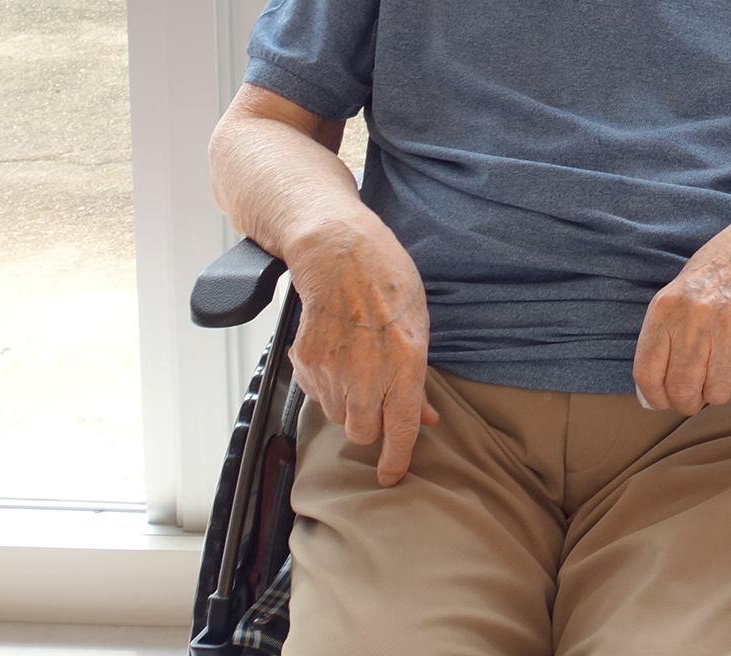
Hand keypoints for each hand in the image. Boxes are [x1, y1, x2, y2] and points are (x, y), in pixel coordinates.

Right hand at [287, 220, 440, 486]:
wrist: (339, 253)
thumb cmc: (387, 282)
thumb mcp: (418, 327)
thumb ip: (417, 379)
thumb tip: (424, 417)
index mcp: (404, 363)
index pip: (400, 430)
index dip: (396, 461)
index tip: (391, 476)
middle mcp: (366, 372)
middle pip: (362, 432)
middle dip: (370, 424)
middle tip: (376, 396)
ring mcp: (332, 369)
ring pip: (337, 415)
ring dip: (347, 403)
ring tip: (356, 363)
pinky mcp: (306, 362)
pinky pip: (316, 394)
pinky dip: (326, 385)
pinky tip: (336, 353)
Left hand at [634, 197, 730, 414]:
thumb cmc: (712, 280)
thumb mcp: (674, 297)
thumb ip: (661, 338)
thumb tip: (653, 392)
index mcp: (666, 309)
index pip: (648, 373)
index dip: (656, 397)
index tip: (664, 401)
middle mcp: (695, 318)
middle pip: (683, 390)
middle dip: (689, 402)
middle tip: (696, 395)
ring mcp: (730, 326)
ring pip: (718, 393)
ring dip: (719, 391)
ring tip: (722, 370)